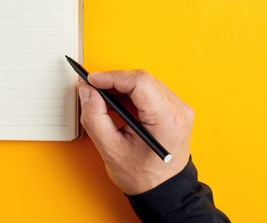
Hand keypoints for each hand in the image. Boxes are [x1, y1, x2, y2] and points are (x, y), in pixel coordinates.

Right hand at [78, 70, 194, 194]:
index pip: (139, 82)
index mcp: (167, 120)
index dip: (112, 77)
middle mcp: (178, 111)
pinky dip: (131, 93)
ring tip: (103, 99)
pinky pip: (151, 90)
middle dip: (114, 82)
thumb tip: (87, 90)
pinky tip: (118, 103)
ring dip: (122, 87)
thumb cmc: (142, 175)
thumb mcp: (110, 149)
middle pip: (142, 80)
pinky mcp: (175, 110)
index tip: (92, 81)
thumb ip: (94, 117)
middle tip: (93, 90)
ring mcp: (179, 109)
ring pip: (145, 82)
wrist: (163, 190)